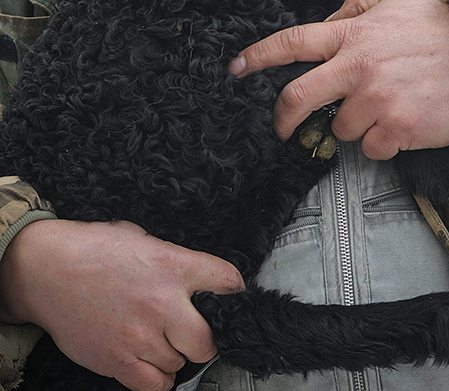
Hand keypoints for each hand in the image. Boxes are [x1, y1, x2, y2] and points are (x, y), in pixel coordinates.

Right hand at [0, 219, 243, 390]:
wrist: (48, 270)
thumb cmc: (93, 249)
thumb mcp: (142, 238)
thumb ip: (171, 259)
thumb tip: (190, 276)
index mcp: (171, 265)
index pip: (225, 280)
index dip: (234, 288)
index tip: (232, 293)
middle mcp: (162, 303)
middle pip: (207, 341)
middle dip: (205, 339)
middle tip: (196, 333)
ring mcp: (140, 336)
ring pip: (180, 364)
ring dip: (176, 356)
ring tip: (163, 342)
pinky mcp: (118, 362)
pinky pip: (155, 386)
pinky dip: (159, 379)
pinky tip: (153, 364)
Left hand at [229, 0, 448, 159]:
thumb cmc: (437, 27)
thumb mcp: (391, 0)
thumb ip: (350, 11)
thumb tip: (321, 29)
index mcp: (353, 35)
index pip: (292, 43)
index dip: (257, 56)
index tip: (235, 68)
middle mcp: (359, 68)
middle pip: (297, 98)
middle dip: (282, 118)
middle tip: (283, 127)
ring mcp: (378, 100)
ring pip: (339, 129)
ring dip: (354, 124)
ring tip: (385, 106)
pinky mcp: (399, 128)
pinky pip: (372, 148)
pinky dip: (382, 141)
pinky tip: (402, 122)